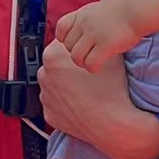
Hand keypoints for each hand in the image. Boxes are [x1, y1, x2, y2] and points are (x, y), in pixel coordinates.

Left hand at [39, 40, 158, 158]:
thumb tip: (96, 35)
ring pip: (55, 85)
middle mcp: (44, 75)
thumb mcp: (109, 54)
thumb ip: (96, 41)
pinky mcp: (49, 115)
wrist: (114, 124)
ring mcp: (45, 97)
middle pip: (56, 65)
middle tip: (88, 74)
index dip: (76, 49)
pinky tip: (81, 103)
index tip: (86, 55)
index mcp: (53, 56)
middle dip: (68, 67)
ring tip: (86, 90)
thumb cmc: (112, 89)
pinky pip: (56, 105)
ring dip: (66, 85)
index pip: (61, 45)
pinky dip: (66, 104)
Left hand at [54, 0, 144, 72]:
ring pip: (76, 56)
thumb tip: (84, 25)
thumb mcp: (100, 7)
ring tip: (91, 63)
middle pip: (68, 45)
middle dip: (76, 53)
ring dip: (82, 62)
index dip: (64, 38)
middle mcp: (84, 23)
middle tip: (86, 56)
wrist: (138, 11)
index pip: (61, 27)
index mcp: (82, 13)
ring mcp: (93, 34)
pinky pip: (90, 63)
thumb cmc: (124, 11)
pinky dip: (92, 68)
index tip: (75, 43)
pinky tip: (99, 67)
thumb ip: (89, 16)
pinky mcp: (104, 45)